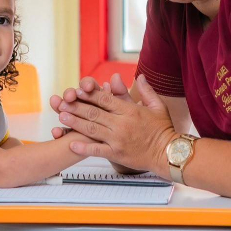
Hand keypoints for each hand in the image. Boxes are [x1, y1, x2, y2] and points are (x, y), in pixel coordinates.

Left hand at [56, 74, 177, 174]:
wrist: (168, 153)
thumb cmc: (164, 129)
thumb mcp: (158, 106)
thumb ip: (147, 90)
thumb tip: (140, 76)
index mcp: (130, 111)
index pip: (105, 99)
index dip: (89, 94)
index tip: (77, 90)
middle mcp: (122, 124)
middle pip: (94, 113)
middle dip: (76, 107)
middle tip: (61, 103)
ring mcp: (118, 140)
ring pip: (92, 129)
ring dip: (75, 123)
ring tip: (61, 117)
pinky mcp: (117, 154)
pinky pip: (97, 150)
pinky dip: (84, 147)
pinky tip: (71, 143)